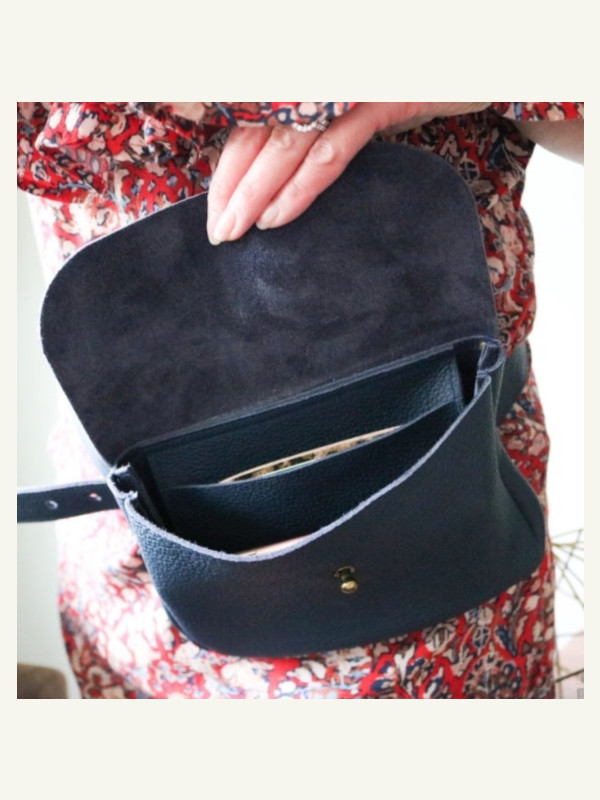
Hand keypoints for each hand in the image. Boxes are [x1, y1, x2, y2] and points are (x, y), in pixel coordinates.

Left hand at [206, 102, 489, 243]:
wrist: (480, 61)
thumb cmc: (416, 79)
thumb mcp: (356, 101)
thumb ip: (319, 125)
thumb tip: (281, 171)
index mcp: (307, 79)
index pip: (253, 122)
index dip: (230, 167)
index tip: (218, 207)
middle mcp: (317, 77)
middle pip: (259, 134)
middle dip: (233, 187)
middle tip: (219, 233)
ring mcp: (345, 85)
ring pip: (285, 144)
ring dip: (256, 193)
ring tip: (236, 233)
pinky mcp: (378, 98)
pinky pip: (330, 150)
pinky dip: (300, 186)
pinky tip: (278, 218)